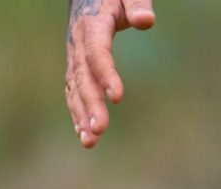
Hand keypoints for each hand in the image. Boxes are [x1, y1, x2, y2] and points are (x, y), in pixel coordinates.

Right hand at [65, 0, 154, 148]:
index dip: (106, 74)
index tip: (117, 97)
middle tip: (99, 130)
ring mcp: (74, 55)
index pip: (97, 53)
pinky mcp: (76, 65)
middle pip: (82, 77)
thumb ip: (137, 2)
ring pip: (75, 89)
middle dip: (90, 105)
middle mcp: (78, 43)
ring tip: (90, 141)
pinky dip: (78, 112)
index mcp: (91, 24)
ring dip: (81, 116)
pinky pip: (74, 91)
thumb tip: (146, 21)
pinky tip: (85, 134)